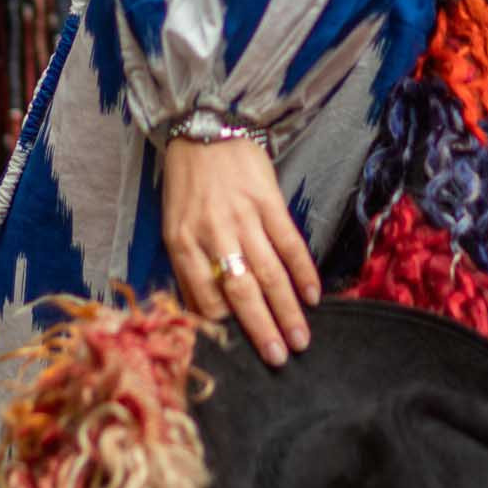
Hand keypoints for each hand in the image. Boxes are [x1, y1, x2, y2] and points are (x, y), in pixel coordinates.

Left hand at [161, 134, 320, 364]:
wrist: (205, 127)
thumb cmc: (187, 183)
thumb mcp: (173, 225)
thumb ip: (188, 266)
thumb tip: (206, 313)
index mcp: (182, 243)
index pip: (205, 298)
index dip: (224, 328)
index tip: (241, 351)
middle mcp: (213, 233)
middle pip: (241, 292)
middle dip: (262, 330)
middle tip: (280, 359)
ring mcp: (243, 216)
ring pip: (270, 273)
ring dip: (288, 310)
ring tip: (301, 339)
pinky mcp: (269, 201)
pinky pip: (290, 243)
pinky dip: (304, 271)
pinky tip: (314, 295)